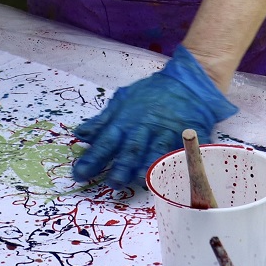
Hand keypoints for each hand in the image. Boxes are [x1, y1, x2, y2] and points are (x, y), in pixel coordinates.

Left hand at [71, 44, 237, 187]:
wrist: (186, 82)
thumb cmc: (151, 93)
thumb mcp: (122, 100)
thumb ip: (102, 121)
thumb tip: (81, 133)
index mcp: (125, 120)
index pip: (105, 141)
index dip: (92, 158)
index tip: (79, 174)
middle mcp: (144, 127)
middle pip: (131, 149)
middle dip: (121, 166)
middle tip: (112, 183)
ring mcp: (166, 131)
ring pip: (156, 150)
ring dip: (148, 164)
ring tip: (140, 179)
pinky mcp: (187, 135)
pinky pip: (183, 150)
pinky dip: (179, 160)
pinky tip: (174, 173)